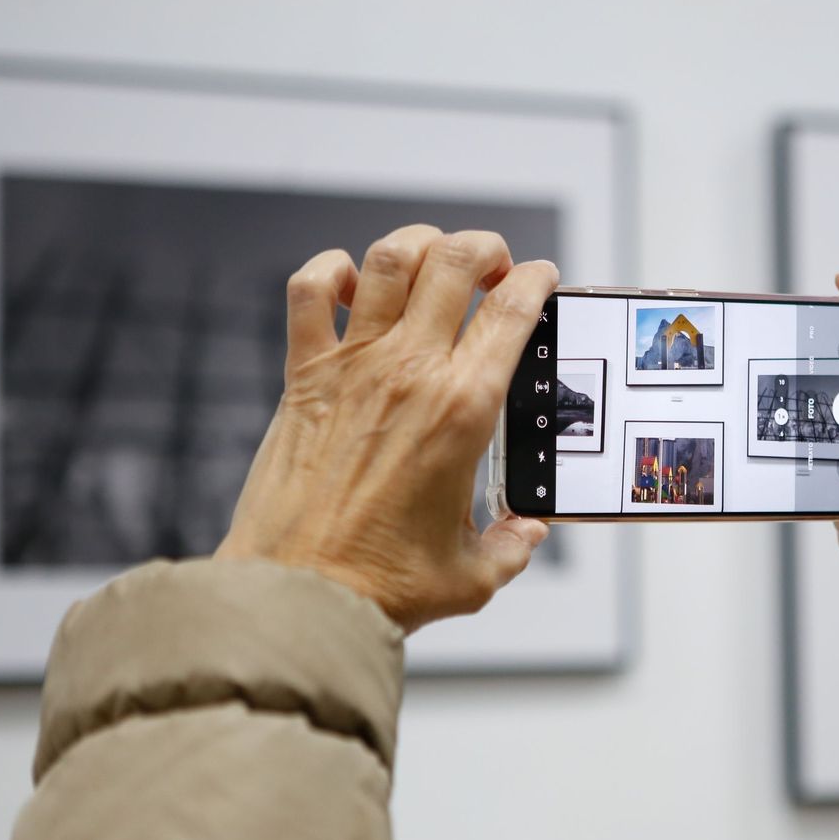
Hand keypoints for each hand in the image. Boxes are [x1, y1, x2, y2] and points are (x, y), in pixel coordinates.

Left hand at [216, 225, 557, 632]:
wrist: (299, 593)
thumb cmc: (380, 583)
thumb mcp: (473, 574)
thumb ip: (512, 545)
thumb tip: (528, 531)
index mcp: (465, 409)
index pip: (513, 310)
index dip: (534, 280)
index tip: (539, 279)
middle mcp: (411, 371)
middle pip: (456, 261)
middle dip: (484, 248)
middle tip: (492, 266)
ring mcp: (353, 366)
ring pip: (389, 260)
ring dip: (419, 245)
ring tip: (432, 262)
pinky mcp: (304, 375)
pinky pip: (308, 290)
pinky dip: (329, 271)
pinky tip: (347, 287)